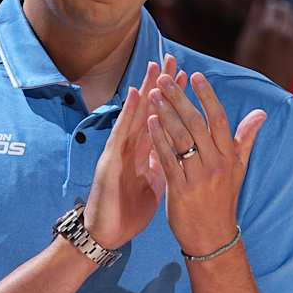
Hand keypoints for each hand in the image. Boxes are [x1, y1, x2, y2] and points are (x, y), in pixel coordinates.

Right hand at [84, 62, 168, 250]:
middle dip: (159, 85)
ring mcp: (119, 152)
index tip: (186, 76)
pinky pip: (121, 134)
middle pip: (147, 111)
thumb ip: (164, 166)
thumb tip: (180, 154)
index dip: (172, 99)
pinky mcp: (110, 162)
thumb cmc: (127, 211)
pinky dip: (129, 114)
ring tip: (154, 67)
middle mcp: (131, 147)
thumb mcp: (153, 185)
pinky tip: (136, 95)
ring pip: (134, 116)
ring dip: (144, 90)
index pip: (160, 120)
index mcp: (143, 153)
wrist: (107, 235)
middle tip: (170, 58)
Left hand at [144, 57, 267, 256]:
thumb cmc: (223, 200)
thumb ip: (246, 139)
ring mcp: (198, 176)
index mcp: (229, 156)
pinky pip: (168, 158)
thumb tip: (261, 114)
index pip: (219, 119)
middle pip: (197, 123)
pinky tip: (149, 122)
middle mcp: (216, 163)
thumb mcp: (239, 169)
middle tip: (165, 79)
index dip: (208, 96)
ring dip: (166, 113)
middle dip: (180, 98)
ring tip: (153, 94)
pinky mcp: (180, 189)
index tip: (196, 76)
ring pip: (181, 138)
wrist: (212, 237)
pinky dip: (158, 139)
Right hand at [234, 0, 292, 92]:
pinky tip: (288, 36)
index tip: (265, 8)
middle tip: (273, 15)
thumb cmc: (250, 65)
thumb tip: (259, 2)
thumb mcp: (245, 41)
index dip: (267, 6)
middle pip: (285, 9)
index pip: (271, 5)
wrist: (266, 88)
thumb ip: (254, 20)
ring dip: (288, 19)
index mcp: (266, 26)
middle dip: (278, 10)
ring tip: (280, 26)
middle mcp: (282, 30)